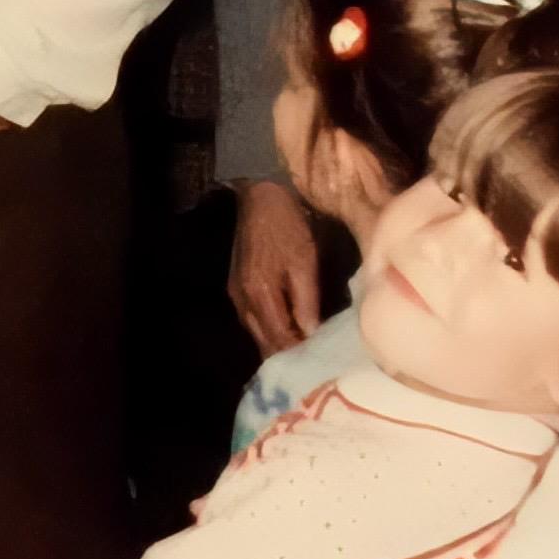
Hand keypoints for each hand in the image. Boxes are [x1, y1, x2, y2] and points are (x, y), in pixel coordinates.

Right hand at [229, 179, 320, 355]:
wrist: (260, 196)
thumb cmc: (288, 225)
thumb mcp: (305, 260)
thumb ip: (307, 300)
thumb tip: (311, 335)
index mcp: (260, 295)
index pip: (279, 341)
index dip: (300, 355)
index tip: (323, 362)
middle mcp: (242, 301)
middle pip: (264, 344)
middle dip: (288, 356)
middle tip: (316, 362)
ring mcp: (236, 295)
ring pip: (257, 335)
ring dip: (278, 345)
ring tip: (304, 351)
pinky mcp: (236, 287)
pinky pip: (253, 320)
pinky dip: (270, 330)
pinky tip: (287, 329)